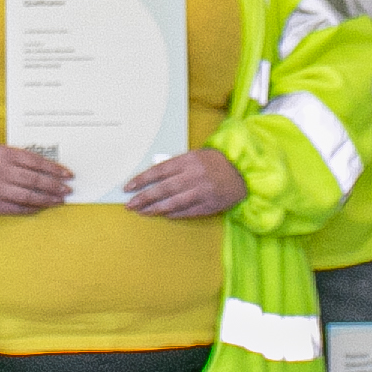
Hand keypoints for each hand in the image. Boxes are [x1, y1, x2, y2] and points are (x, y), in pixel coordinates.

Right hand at [0, 143, 72, 215]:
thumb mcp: (1, 152)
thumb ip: (21, 159)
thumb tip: (49, 169)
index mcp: (4, 154)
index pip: (35, 162)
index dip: (54, 169)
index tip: (68, 174)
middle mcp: (0, 171)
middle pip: (34, 180)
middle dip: (54, 186)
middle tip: (67, 190)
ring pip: (27, 196)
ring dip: (46, 199)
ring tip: (59, 201)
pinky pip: (16, 208)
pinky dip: (31, 209)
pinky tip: (42, 207)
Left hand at [124, 147, 247, 219]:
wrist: (243, 172)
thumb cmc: (215, 162)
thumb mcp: (195, 156)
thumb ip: (176, 165)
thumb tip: (153, 178)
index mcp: (189, 160)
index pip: (159, 170)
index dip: (141, 180)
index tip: (128, 187)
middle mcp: (195, 175)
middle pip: (163, 188)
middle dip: (144, 197)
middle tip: (130, 204)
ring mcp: (203, 191)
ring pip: (174, 202)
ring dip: (155, 208)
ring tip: (143, 212)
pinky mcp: (210, 205)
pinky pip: (187, 211)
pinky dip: (174, 214)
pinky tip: (162, 214)